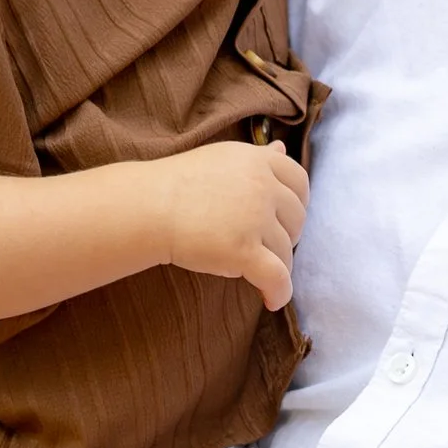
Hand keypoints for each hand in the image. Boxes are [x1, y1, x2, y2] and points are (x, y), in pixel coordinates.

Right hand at [159, 142, 307, 310]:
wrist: (146, 207)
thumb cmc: (177, 184)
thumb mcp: (222, 159)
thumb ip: (257, 158)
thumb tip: (281, 148)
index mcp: (258, 161)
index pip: (300, 181)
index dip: (298, 203)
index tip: (283, 218)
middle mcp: (262, 186)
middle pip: (296, 218)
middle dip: (287, 235)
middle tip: (265, 246)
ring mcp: (254, 218)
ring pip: (286, 251)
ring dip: (278, 266)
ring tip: (257, 273)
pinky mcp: (244, 251)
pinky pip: (277, 277)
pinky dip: (279, 292)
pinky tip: (271, 299)